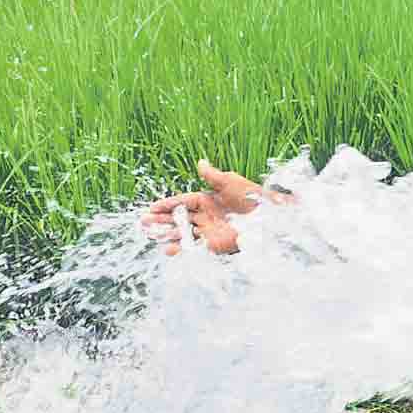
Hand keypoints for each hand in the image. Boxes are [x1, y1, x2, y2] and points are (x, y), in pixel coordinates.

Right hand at [141, 160, 262, 255]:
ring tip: (149, 235)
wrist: (270, 216)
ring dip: (166, 234)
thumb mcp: (230, 182)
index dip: (167, 206)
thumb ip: (213, 176)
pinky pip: (195, 246)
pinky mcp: (215, 244)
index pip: (182, 203)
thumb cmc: (252, 197)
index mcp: (207, 200)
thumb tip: (200, 163)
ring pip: (183, 233)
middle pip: (178, 219)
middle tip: (142, 223)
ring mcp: (209, 230)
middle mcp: (206, 216)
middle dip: (161, 221)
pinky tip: (168, 249)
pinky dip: (182, 248)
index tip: (151, 208)